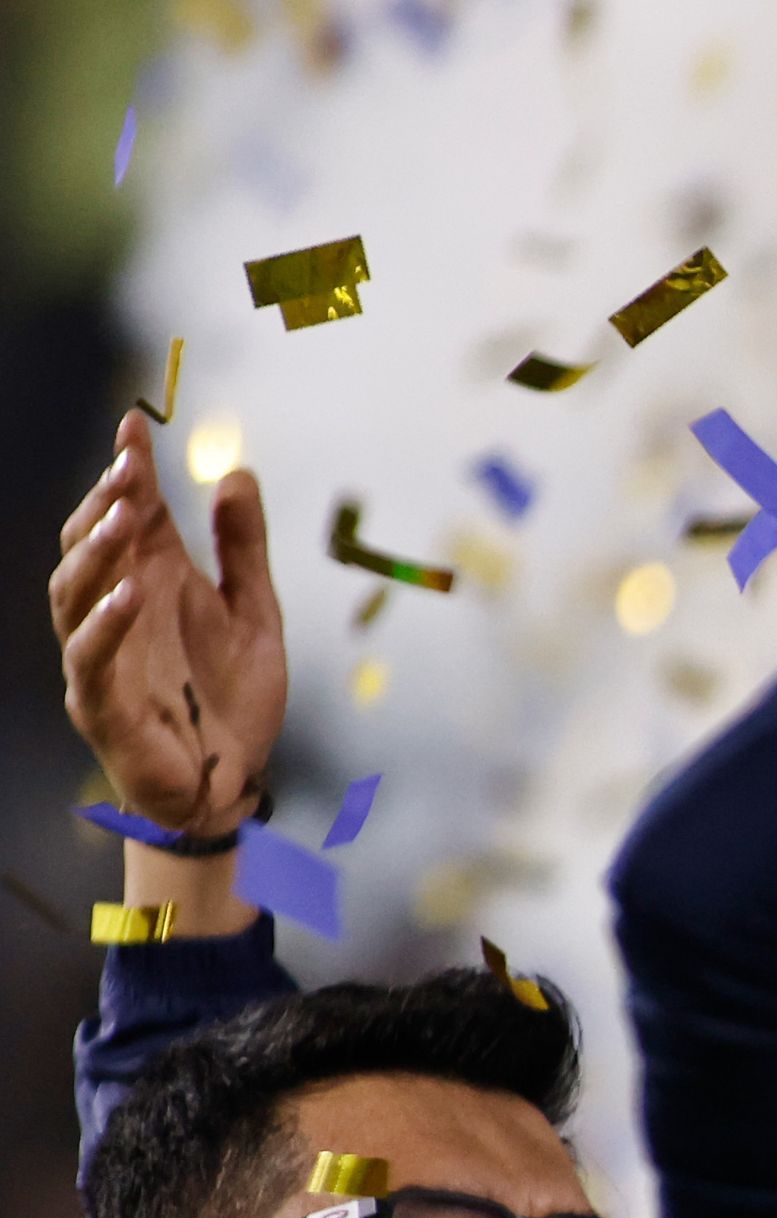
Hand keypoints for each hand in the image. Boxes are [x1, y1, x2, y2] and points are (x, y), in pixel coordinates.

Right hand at [51, 408, 282, 843]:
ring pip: (74, 591)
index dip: (126, 470)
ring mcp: (101, 656)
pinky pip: (90, 657)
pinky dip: (107, 623)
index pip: (127, 516)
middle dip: (105, 501)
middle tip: (128, 464)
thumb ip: (243, 550)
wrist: (230, 787)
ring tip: (124, 516)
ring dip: (96, 552)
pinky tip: (131, 593)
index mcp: (151, 586)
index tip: (134, 425)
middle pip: (91, 543)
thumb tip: (237, 474)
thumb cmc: (232, 701)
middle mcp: (117, 613)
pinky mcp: (100, 704)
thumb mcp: (255, 616)